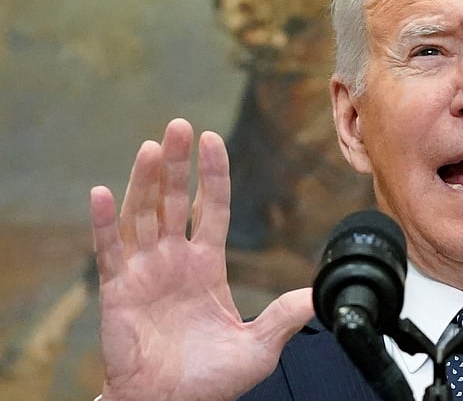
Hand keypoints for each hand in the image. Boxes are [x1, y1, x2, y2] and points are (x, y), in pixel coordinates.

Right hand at [91, 118, 313, 399]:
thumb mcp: (259, 346)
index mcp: (205, 267)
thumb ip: (285, 316)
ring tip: (152, 147)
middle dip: (177, 164)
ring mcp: (144, 273)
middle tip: (181, 126)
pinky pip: (109, 251)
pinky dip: (104, 222)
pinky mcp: (118, 291)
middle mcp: (173, 261)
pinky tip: (103, 193)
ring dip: (144, 181)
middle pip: (174, 201)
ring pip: (143, 215)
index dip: (212, 175)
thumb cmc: (209, 382)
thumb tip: (320, 295)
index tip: (213, 140)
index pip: (211, 209)